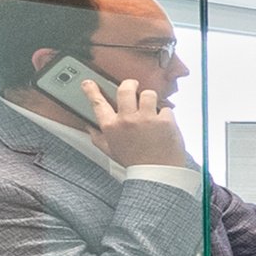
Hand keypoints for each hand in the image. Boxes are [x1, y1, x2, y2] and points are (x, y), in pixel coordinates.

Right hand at [77, 71, 192, 171]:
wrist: (157, 174)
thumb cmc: (134, 162)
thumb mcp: (110, 151)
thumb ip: (98, 137)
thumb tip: (89, 127)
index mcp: (111, 127)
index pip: (98, 103)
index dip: (91, 90)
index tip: (89, 82)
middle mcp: (127, 120)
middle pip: (125, 89)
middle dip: (130, 84)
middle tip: (134, 85)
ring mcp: (147, 119)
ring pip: (148, 94)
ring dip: (150, 99)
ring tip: (152, 108)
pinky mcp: (165, 120)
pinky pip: (166, 108)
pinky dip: (166, 115)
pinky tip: (164, 125)